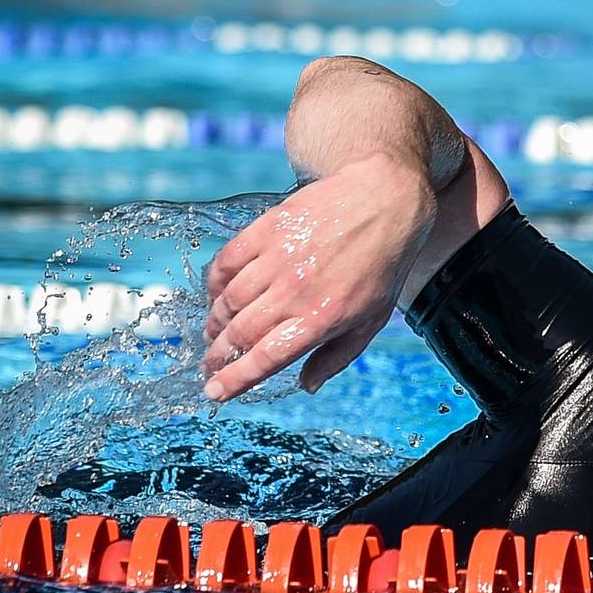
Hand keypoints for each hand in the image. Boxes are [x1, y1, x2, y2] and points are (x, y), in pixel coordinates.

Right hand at [199, 153, 437, 400]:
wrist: (383, 200)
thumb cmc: (382, 265)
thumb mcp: (372, 320)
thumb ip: (337, 356)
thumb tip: (307, 385)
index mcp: (321, 319)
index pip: (265, 358)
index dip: (234, 379)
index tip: (213, 392)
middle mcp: (294, 292)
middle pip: (240, 333)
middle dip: (218, 355)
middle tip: (209, 364)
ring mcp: (277, 259)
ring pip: (228, 300)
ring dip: (215, 322)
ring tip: (215, 332)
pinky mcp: (266, 230)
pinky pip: (226, 262)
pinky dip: (214, 283)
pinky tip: (216, 294)